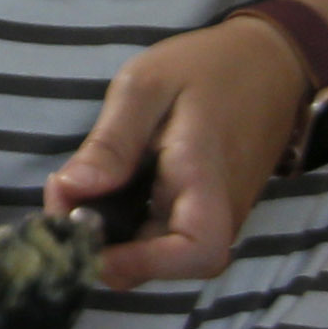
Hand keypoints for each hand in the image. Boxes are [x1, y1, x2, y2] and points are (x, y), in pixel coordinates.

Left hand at [46, 16, 307, 289]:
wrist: (267, 64)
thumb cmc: (207, 68)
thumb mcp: (146, 86)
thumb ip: (111, 142)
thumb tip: (72, 190)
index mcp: (207, 179)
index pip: (196, 252)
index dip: (140, 263)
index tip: (86, 238)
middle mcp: (217, 213)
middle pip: (164, 264)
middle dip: (103, 245)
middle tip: (60, 198)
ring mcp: (212, 218)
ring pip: (156, 253)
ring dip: (108, 234)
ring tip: (72, 188)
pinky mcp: (201, 214)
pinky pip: (160, 235)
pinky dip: (122, 222)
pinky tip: (98, 188)